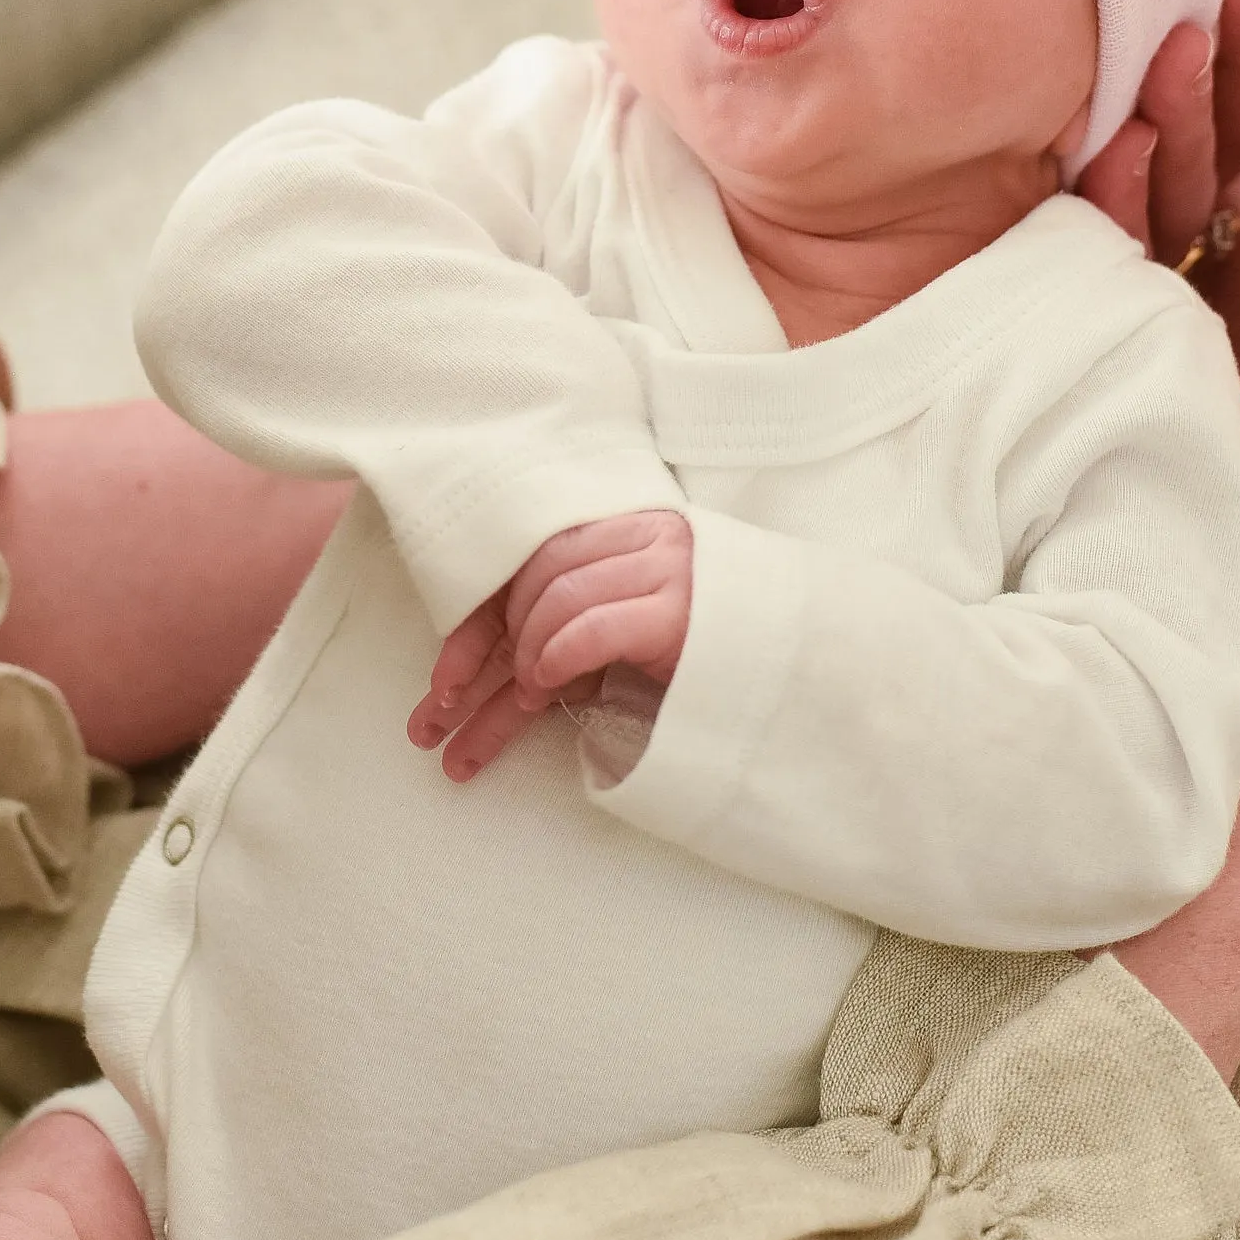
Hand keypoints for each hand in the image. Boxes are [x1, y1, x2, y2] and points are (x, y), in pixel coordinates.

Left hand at [408, 512, 693, 781]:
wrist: (798, 667)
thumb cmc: (706, 654)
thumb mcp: (630, 626)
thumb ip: (577, 618)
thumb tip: (490, 662)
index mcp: (625, 530)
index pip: (529, 562)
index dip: (475, 623)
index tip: (440, 681)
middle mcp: (643, 537)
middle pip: (535, 578)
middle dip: (483, 648)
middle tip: (448, 708)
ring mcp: (665, 568)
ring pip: (558, 598)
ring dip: (525, 656)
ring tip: (519, 701)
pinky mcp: (680, 611)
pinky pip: (594, 627)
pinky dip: (558, 656)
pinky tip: (543, 686)